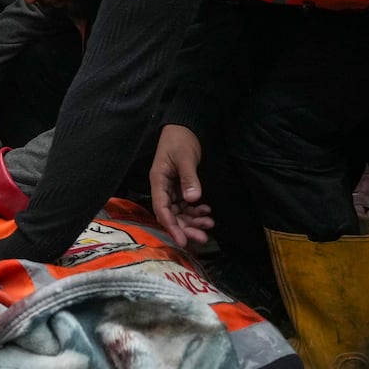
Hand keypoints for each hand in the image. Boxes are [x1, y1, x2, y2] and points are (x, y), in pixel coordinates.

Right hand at [149, 124, 214, 248]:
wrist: (184, 128)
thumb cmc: (180, 140)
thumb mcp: (185, 157)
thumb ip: (189, 178)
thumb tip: (193, 199)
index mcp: (158, 181)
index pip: (161, 208)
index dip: (171, 226)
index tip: (183, 240)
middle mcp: (163, 189)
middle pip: (171, 215)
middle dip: (186, 228)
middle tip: (203, 238)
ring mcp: (171, 189)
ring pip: (180, 212)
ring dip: (193, 221)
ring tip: (210, 223)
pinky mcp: (180, 188)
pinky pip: (186, 205)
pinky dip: (196, 211)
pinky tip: (207, 211)